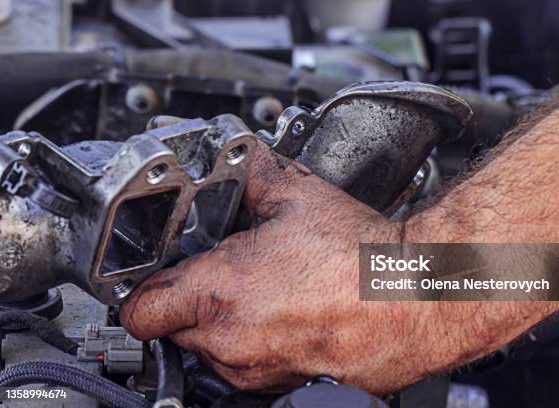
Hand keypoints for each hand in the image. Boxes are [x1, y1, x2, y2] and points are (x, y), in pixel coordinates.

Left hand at [120, 141, 404, 392]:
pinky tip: (290, 311)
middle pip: (175, 328)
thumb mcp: (299, 196)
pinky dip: (258, 342)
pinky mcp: (282, 386)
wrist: (418, 297)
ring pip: (212, 350)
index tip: (161, 275)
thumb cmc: (363, 257)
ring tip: (269, 290)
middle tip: (228, 272)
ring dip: (227, 322)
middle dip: (192, 300)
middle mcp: (231, 341)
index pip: (139, 309)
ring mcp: (256, 371)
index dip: (146, 288)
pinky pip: (249, 367)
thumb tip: (230, 155)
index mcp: (221, 292)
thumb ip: (251, 174)